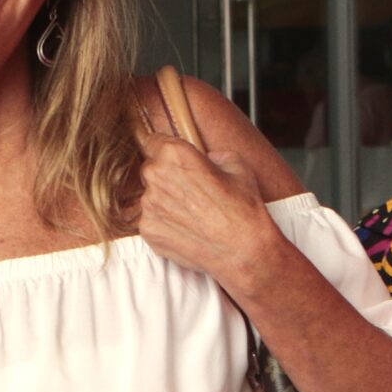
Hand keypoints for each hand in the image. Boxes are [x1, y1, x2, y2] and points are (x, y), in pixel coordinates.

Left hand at [135, 130, 281, 294]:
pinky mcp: (148, 231)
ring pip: (150, 197)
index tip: (170, 158)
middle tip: (191, 191)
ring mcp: (148, 206)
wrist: (243, 250)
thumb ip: (212, 155)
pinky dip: (165, 223)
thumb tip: (206, 159)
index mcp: (174, 154)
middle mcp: (155, 177)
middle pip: (151, 170)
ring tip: (193, 214)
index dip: (164, 149)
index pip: (153, 140)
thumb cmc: (242, 207)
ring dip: (165, 202)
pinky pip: (151, 220)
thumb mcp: (236, 164)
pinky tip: (187, 229)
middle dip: (166, 177)